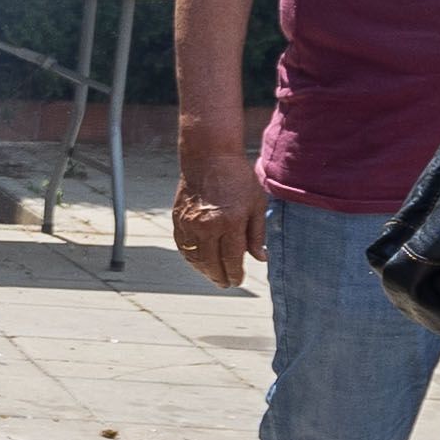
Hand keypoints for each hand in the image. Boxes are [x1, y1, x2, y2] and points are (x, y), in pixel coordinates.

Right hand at [170, 136, 268, 290]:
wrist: (208, 156)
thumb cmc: (237, 177)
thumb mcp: (256, 203)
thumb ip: (257, 233)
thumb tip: (260, 258)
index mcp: (230, 222)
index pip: (231, 258)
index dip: (235, 273)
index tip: (238, 281)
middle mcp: (207, 225)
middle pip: (211, 263)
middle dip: (220, 277)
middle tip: (226, 283)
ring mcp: (190, 223)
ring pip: (195, 258)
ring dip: (204, 271)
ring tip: (214, 275)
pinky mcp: (178, 219)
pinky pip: (183, 247)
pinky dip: (191, 258)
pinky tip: (200, 261)